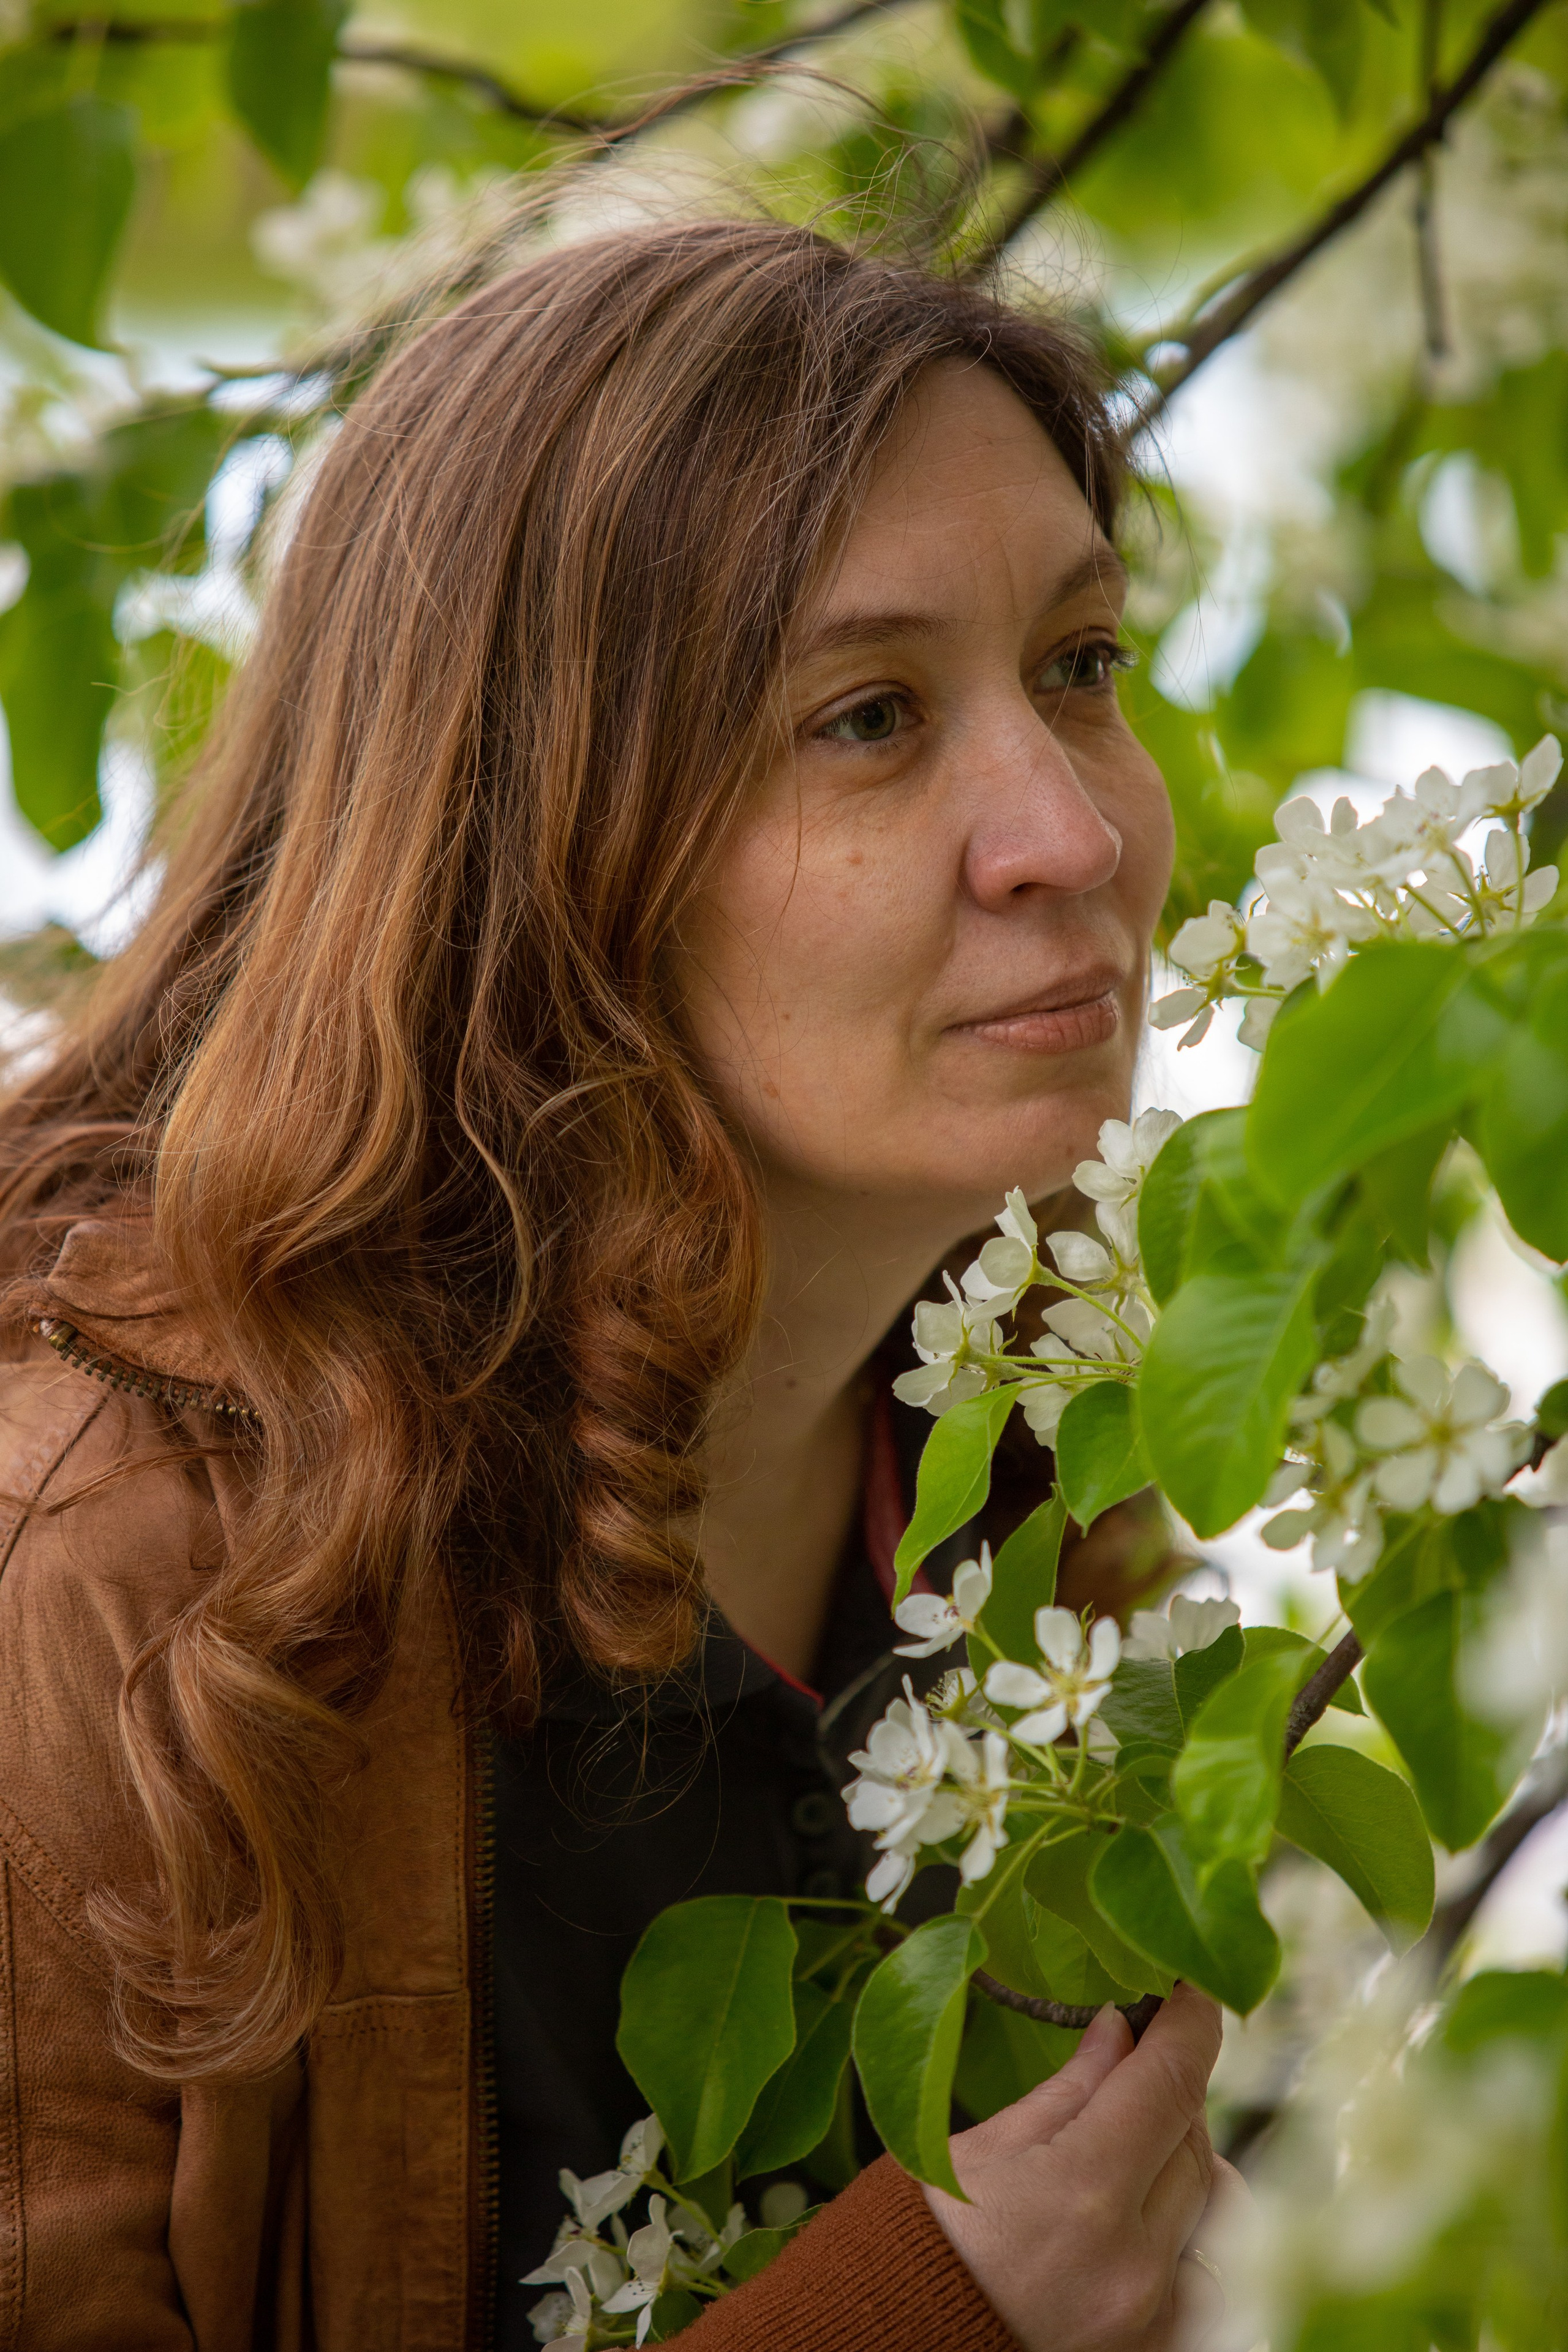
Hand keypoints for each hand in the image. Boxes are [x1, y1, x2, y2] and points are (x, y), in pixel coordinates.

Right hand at [924, 1983, 1239, 2351]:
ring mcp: (1150, 2315)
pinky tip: (1138, 2220)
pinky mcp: (1155, 2348)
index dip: (1191, 2024)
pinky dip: (1185, 2234)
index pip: (1169, 2082)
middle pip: (1194, 2142)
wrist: (894, 2340)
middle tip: (1136, 2062)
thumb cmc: (919, 2238)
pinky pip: (1206, 2274)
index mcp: (1082, 2192)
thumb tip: (1120, 2029)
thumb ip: (1068, 2090)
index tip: (1192, 1989)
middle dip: (1170, 2091)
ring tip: (1130, 2149)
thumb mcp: (982, 2148)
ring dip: (1182, 2161)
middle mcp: (1133, 2261)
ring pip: (1211, 2206)